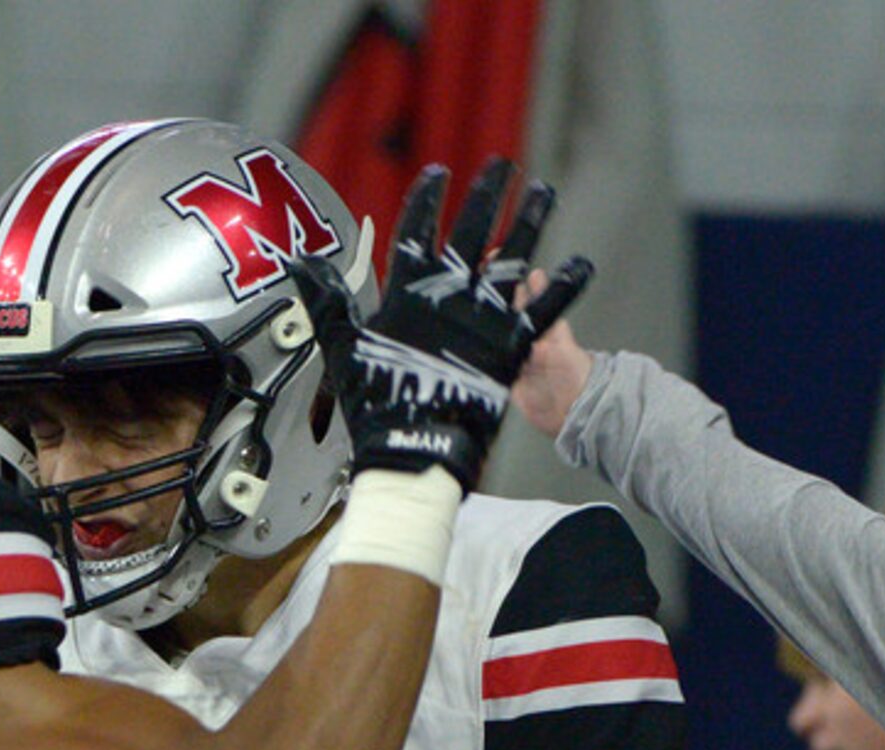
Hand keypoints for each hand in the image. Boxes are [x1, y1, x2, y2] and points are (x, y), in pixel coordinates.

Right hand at [291, 159, 592, 490]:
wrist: (414, 447)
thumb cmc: (375, 402)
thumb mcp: (341, 346)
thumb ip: (326, 301)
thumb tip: (301, 263)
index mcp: (409, 289)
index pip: (417, 228)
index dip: (428, 197)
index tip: (440, 173)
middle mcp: (450, 292)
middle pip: (472, 228)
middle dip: (487, 193)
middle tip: (502, 167)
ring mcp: (485, 316)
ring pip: (514, 255)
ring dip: (531, 220)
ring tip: (544, 192)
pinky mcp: (513, 343)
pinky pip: (546, 308)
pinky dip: (565, 286)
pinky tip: (583, 264)